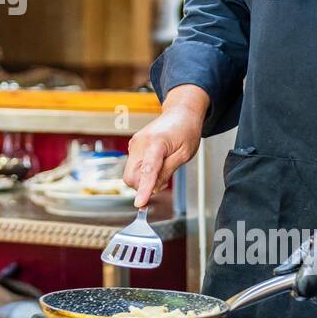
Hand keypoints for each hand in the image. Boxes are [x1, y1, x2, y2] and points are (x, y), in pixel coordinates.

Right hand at [124, 85, 208, 207]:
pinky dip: (143, 172)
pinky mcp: (133, 146)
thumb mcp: (184, 154)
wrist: (180, 113)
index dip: (144, 189)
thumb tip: (154, 188)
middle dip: (143, 186)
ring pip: (131, 173)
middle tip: (162, 182)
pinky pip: (133, 166)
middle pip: (132, 177)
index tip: (140, 203)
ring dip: (144, 179)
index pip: (147, 171)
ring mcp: (134, 144)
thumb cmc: (185, 130)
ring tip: (163, 168)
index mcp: (155, 143)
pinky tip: (156, 164)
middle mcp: (140, 143)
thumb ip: (168, 171)